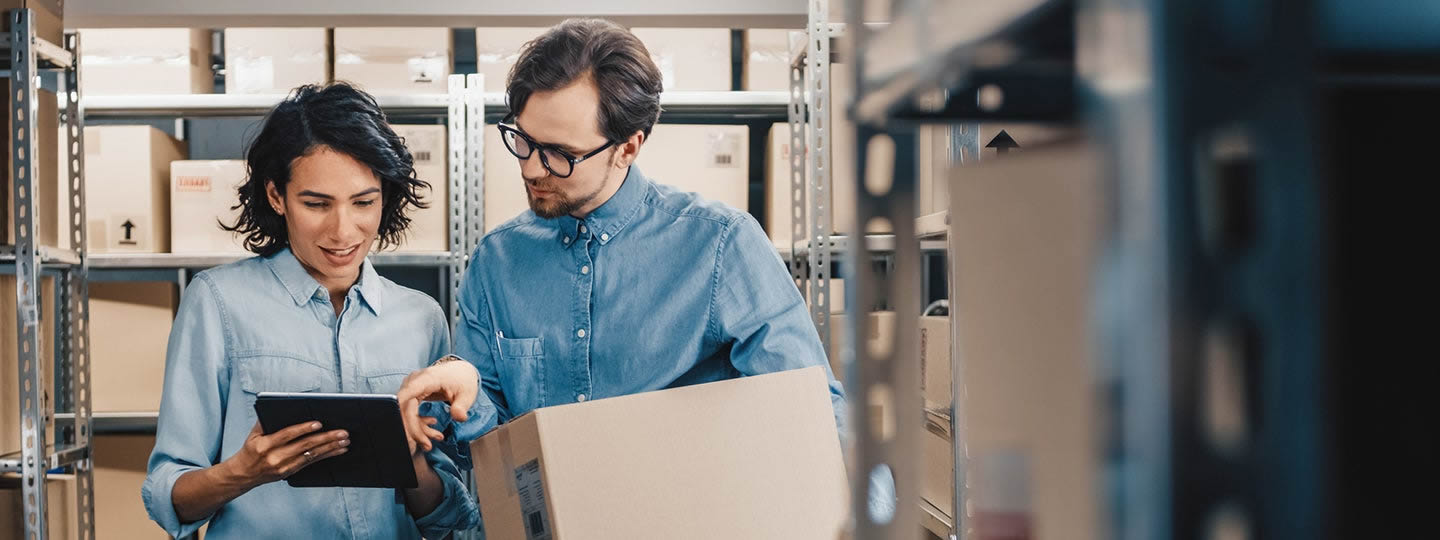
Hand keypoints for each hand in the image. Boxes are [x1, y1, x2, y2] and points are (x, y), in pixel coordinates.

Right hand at [223, 421, 349, 486]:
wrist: (243, 474)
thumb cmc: (250, 450)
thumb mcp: (253, 434)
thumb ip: (265, 421)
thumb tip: (281, 407)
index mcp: (265, 445)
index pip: (287, 435)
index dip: (303, 429)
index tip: (319, 423)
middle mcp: (275, 457)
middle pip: (304, 446)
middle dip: (326, 438)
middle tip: (342, 432)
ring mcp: (284, 467)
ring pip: (311, 455)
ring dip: (330, 448)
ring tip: (344, 441)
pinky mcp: (290, 472)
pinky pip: (311, 462)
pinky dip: (326, 455)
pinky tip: (338, 450)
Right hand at [396, 358, 479, 451]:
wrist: (461, 372)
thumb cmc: (463, 381)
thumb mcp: (467, 394)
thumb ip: (462, 407)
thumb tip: (459, 417)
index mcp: (427, 378)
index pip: (407, 395)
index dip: (402, 413)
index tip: (404, 431)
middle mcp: (414, 381)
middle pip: (404, 407)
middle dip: (413, 429)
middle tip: (427, 445)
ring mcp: (411, 387)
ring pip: (405, 412)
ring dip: (416, 429)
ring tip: (432, 441)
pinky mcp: (412, 394)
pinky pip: (409, 412)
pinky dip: (417, 424)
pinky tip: (431, 429)